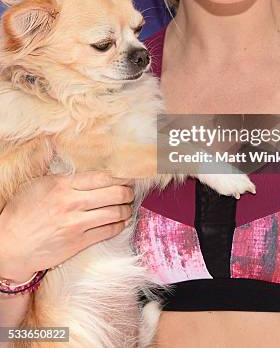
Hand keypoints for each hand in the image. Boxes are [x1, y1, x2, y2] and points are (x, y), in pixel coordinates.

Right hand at [0, 171, 134, 282]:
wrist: (10, 245)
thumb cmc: (22, 212)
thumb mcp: (39, 185)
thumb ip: (64, 178)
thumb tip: (89, 171)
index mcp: (63, 185)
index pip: (102, 177)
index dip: (121, 176)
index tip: (128, 176)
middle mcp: (72, 203)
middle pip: (114, 193)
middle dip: (127, 192)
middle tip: (130, 192)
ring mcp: (76, 224)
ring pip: (115, 213)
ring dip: (126, 209)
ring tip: (127, 207)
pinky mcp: (78, 243)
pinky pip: (107, 231)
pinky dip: (119, 225)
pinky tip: (121, 221)